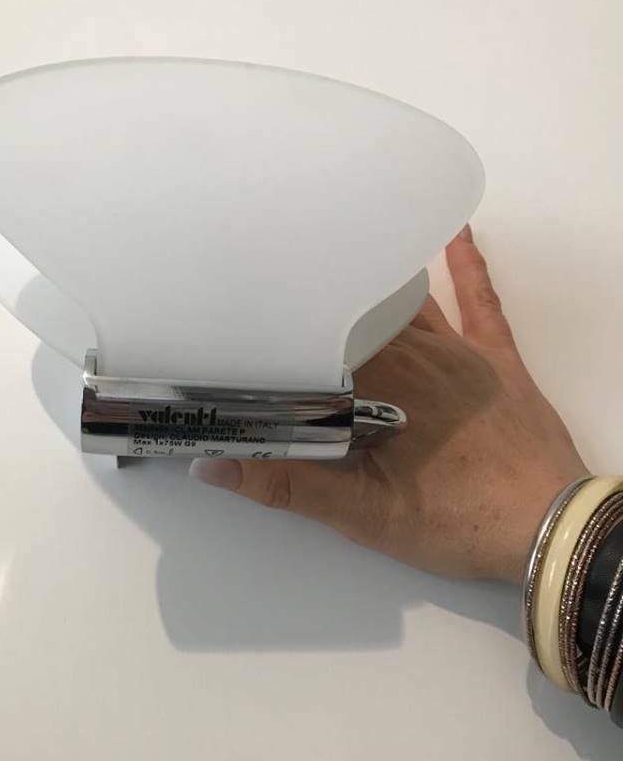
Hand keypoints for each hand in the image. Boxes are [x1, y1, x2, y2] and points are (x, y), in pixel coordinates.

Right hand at [190, 226, 588, 582]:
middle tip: (282, 271)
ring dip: (374, 277)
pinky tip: (456, 232)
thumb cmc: (457, 519)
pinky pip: (480, 301)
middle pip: (357, 315)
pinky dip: (467, 265)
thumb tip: (211, 465)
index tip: (248, 305)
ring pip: (407, 300)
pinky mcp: (497, 358)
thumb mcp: (364, 515)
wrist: (548, 527)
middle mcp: (415, 353)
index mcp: (377, 384)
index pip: (318, 339)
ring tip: (339, 243)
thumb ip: (288, 485)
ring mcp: (460, 351)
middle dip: (320, 296)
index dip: (282, 322)